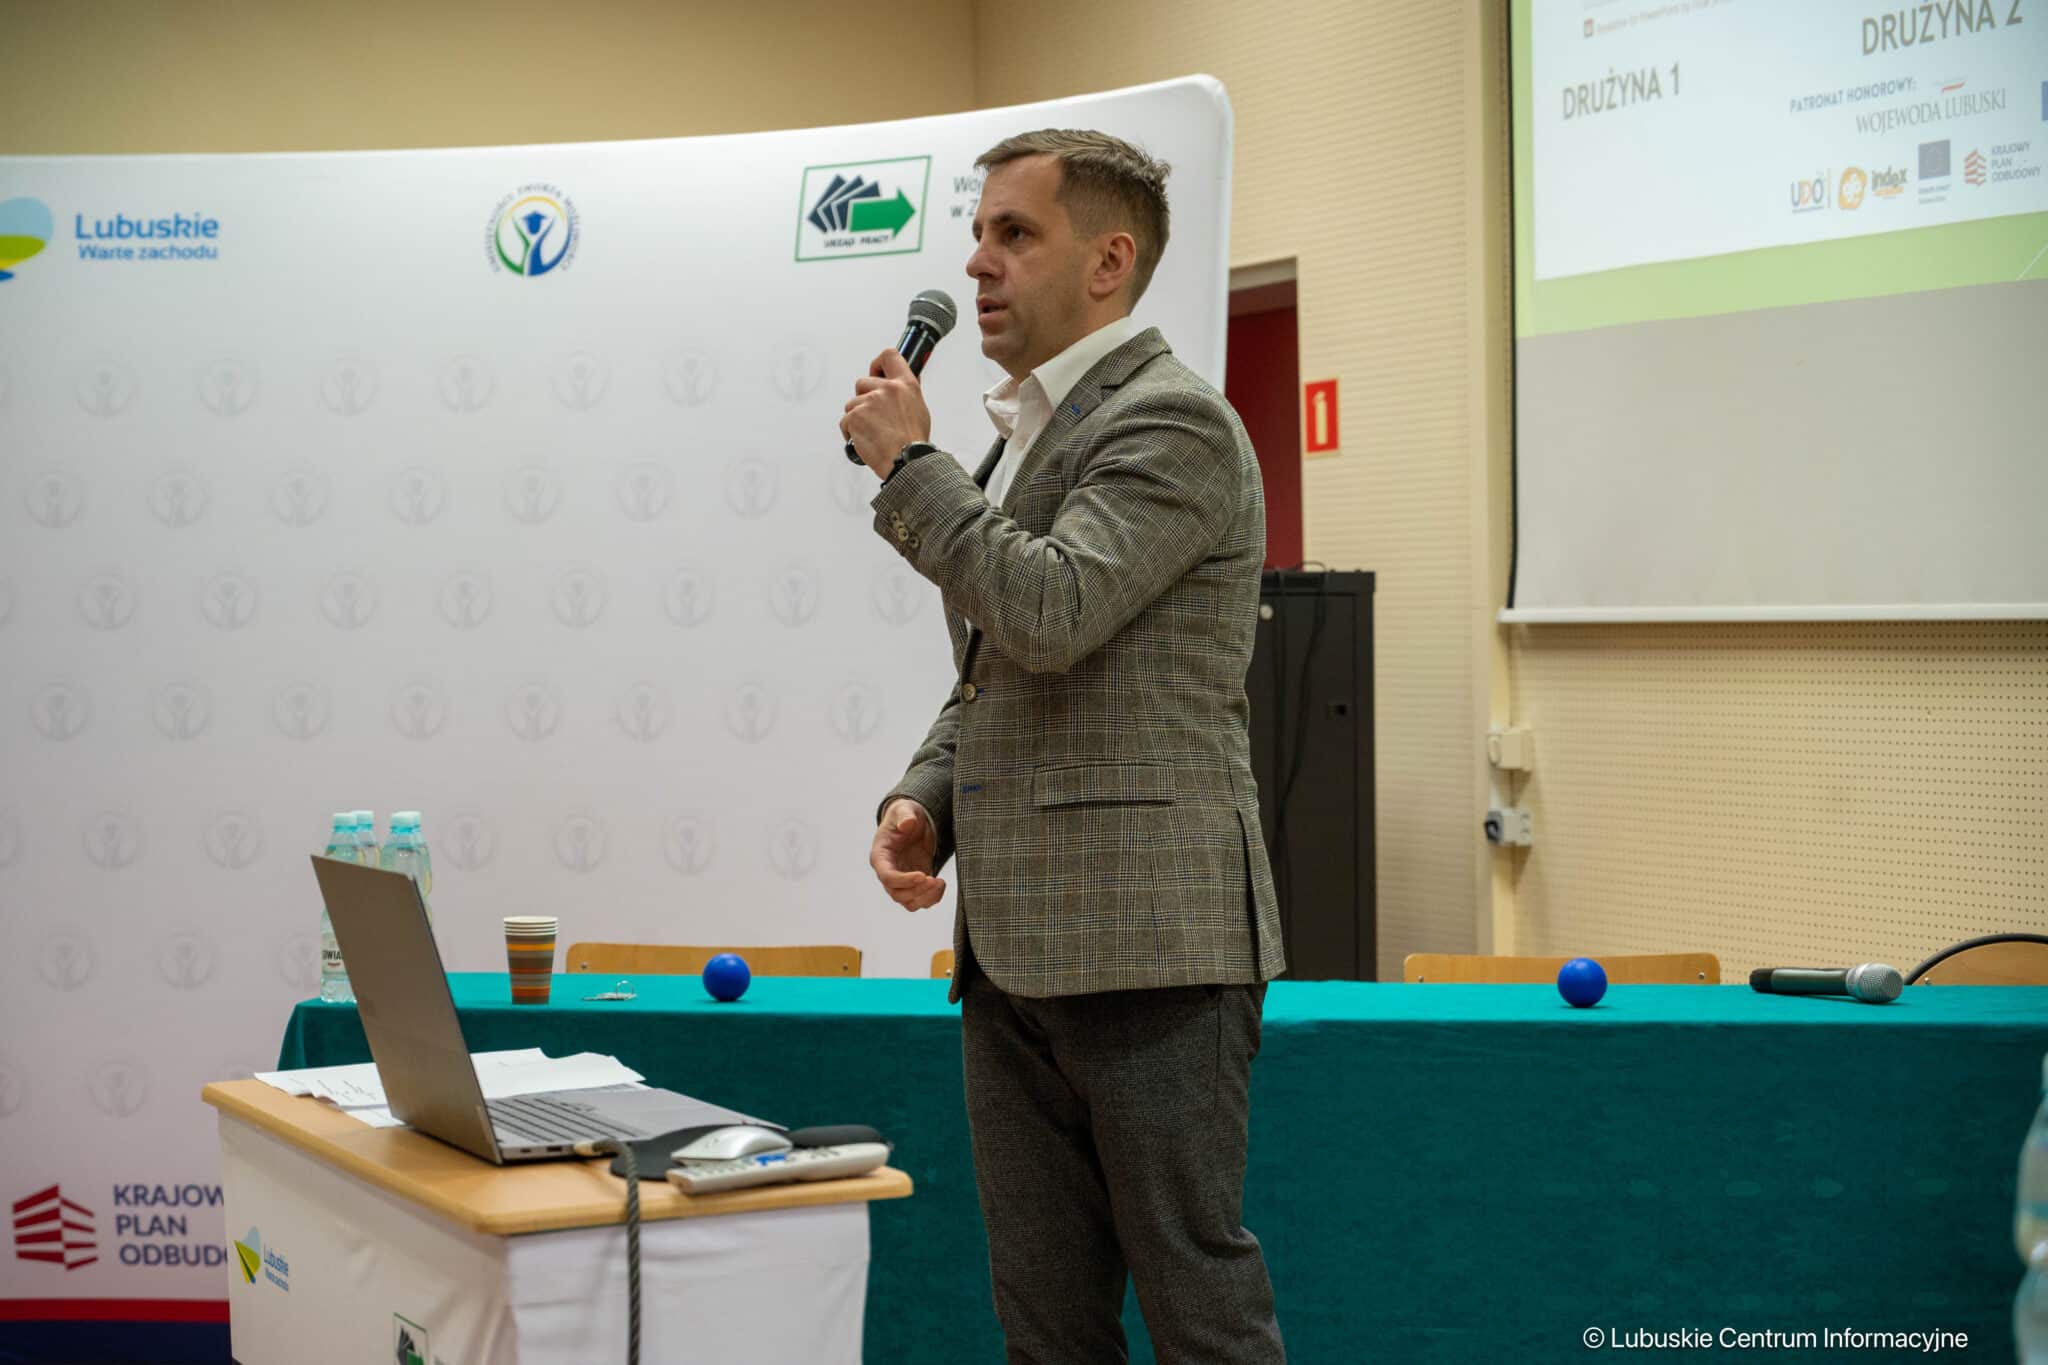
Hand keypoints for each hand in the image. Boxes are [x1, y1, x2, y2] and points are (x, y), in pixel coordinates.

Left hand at [839, 349, 930, 478]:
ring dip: (857, 418)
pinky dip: (851, 432)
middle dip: (864, 398)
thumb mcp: (919, 410)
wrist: (906, 461)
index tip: (876, 371)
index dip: (878, 363)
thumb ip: (906, 394)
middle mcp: (886, 389)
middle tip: (874, 417)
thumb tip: (901, 385)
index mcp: (905, 385)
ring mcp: (868, 402)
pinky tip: (865, 441)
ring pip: (852, 404)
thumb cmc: (914, 442)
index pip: (889, 356)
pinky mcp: (855, 416)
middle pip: (862, 382)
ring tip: (873, 434)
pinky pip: (845, 421)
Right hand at [870, 798, 944, 910]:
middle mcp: (888, 872)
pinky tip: (940, 884)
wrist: (913, 821)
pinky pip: (920, 900)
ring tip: (939, 883)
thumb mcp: (904, 809)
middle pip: (897, 894)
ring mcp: (901, 880)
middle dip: (917, 890)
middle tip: (934, 880)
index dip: (903, 880)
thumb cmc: (905, 814)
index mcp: (881, 856)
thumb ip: (905, 815)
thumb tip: (907, 824)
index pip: (887, 877)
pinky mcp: (915, 883)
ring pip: (908, 902)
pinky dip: (932, 898)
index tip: (922, 875)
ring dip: (925, 897)